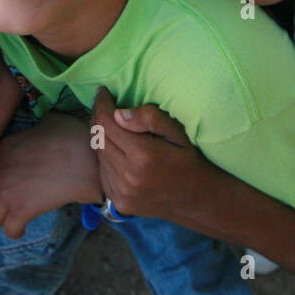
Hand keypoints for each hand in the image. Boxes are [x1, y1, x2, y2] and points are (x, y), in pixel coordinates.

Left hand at [0, 114, 100, 238]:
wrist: (84, 157)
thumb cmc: (72, 138)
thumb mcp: (45, 125)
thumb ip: (34, 132)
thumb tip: (44, 131)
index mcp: (2, 151)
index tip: (7, 187)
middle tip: (13, 204)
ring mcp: (6, 192)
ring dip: (6, 218)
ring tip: (20, 216)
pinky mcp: (20, 210)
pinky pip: (10, 229)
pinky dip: (16, 231)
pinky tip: (22, 228)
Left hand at [90, 88, 211, 222]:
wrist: (196, 198)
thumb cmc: (188, 159)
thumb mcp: (178, 132)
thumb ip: (150, 118)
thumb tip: (119, 114)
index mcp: (144, 156)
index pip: (106, 123)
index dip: (101, 104)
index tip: (103, 93)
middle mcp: (128, 176)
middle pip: (98, 138)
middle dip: (99, 118)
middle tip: (107, 107)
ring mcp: (122, 192)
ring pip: (98, 155)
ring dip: (102, 138)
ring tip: (115, 129)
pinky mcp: (119, 201)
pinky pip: (102, 172)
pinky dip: (106, 158)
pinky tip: (119, 151)